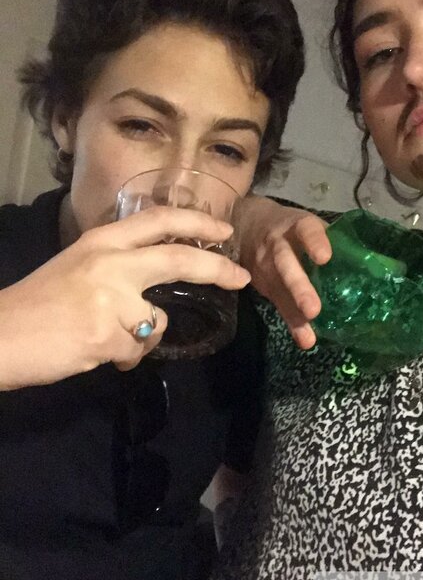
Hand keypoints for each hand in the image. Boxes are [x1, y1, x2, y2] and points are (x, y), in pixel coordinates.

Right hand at [0, 206, 249, 389]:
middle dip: (216, 269)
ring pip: (158, 322)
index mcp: (100, 242)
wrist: (1, 336)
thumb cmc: (36, 305)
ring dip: (142, 338)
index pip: (158, 220)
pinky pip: (138, 351)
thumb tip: (151, 293)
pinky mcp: (108, 334)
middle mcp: (109, 262)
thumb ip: (116, 269)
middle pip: (179, 259)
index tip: (224, 232)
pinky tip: (94, 353)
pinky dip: (124, 358)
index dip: (196, 223)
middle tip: (240, 278)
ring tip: (103, 339)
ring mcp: (111, 298)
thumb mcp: (77, 268)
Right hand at [239, 195, 331, 347]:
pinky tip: (305, 340)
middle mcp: (278, 245)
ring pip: (279, 289)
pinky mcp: (263, 286)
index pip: (306, 231)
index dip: (314, 242)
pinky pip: (278, 305)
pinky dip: (292, 324)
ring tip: (308, 334)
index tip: (325, 258)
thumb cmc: (291, 228)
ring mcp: (266, 267)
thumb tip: (375, 262)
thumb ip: (332, 240)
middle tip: (313, 309)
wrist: (247, 227)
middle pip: (286, 264)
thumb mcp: (309, 224)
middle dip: (299, 287)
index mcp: (297, 226)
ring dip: (294, 312)